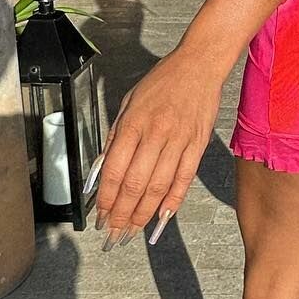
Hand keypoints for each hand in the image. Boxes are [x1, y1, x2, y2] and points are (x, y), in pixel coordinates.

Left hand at [91, 47, 221, 244]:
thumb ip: (115, 138)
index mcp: (133, 123)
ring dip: (144, 214)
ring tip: (133, 230)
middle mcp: (155, 134)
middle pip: (135, 184)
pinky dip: (173, 202)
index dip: (105, 198)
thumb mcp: (128, 104)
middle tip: (113, 233)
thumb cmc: (161, 83)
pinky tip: (163, 217)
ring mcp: (179, 141)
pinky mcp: (198, 145)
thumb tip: (101, 172)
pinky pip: (184, 179)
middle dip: (121, 214)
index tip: (99, 214)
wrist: (198, 66)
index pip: (114, 170)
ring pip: (159, 187)